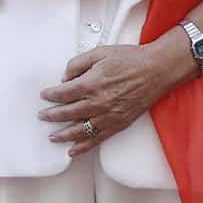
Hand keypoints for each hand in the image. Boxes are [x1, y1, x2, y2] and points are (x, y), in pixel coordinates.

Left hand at [39, 41, 189, 157]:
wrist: (159, 69)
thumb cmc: (134, 59)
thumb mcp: (102, 52)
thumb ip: (79, 63)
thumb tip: (65, 76)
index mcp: (91, 84)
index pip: (62, 94)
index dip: (50, 95)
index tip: (46, 95)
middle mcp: (98, 102)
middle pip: (66, 114)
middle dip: (51, 115)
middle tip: (43, 116)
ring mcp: (108, 115)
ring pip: (78, 130)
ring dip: (62, 135)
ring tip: (53, 137)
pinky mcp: (118, 123)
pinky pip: (96, 138)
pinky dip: (83, 146)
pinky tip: (73, 150)